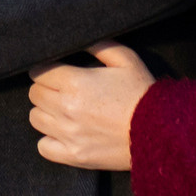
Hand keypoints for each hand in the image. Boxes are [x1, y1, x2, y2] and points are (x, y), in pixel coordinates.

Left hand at [28, 43, 154, 170]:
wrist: (160, 133)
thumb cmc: (143, 93)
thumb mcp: (126, 60)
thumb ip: (99, 45)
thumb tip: (79, 39)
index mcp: (76, 82)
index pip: (39, 71)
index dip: (46, 69)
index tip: (55, 71)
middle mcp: (66, 108)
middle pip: (34, 94)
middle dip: (45, 88)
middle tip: (61, 89)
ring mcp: (68, 134)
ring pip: (35, 118)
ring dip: (46, 112)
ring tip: (63, 110)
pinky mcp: (74, 156)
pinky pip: (43, 146)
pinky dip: (49, 139)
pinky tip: (63, 133)